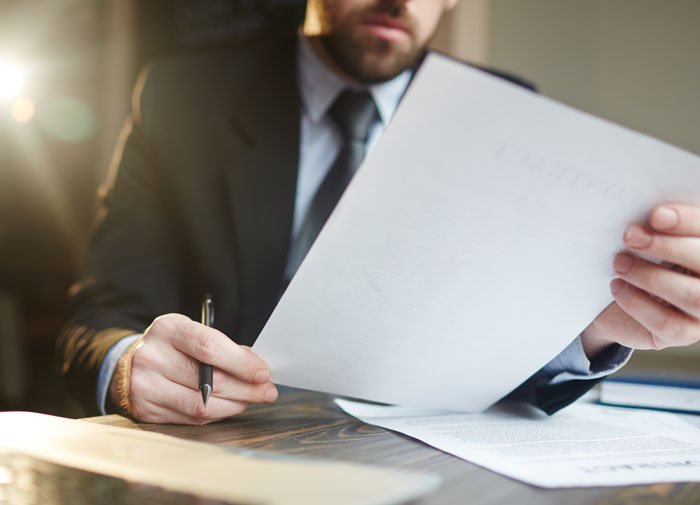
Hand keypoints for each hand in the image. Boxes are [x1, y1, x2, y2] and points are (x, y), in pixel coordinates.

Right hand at [109, 313, 277, 423]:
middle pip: (209, 380)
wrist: (128, 363)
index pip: (209, 347)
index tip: (263, 372)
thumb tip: (258, 368)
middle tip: (267, 391)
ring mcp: (146, 386)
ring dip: (235, 405)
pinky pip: (191, 418)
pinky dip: (217, 413)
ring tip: (251, 400)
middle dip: (246, 388)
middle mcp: (152, 357)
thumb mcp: (193, 333)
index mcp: (168, 329)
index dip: (241, 362)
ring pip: (202, 404)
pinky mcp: (146, 411)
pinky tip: (229, 406)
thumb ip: (223, 348)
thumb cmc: (172, 346)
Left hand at [581, 204, 699, 356]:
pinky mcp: (684, 334)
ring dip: (650, 276)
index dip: (689, 221)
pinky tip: (617, 287)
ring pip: (692, 296)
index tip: (656, 215)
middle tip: (631, 236)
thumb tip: (648, 214)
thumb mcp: (648, 239)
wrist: (614, 302)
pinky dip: (638, 303)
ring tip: (619, 263)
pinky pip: (667, 322)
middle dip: (668, 247)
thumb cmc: (638, 260)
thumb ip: (656, 227)